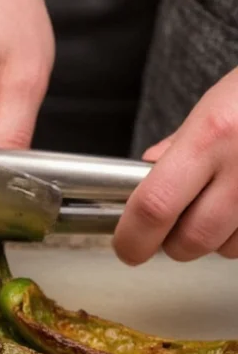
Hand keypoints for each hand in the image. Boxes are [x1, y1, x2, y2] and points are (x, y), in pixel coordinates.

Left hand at [113, 66, 237, 264]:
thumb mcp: (215, 104)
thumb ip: (178, 149)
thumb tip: (144, 179)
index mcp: (211, 135)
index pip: (154, 207)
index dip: (133, 238)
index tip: (127, 248)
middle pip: (191, 240)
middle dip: (174, 243)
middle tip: (174, 224)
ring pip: (227, 249)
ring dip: (215, 240)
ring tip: (223, 202)